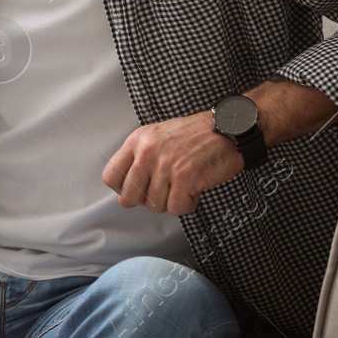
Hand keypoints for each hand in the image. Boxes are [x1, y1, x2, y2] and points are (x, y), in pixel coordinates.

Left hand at [101, 111, 243, 215]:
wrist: (227, 129)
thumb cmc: (195, 135)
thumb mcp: (157, 137)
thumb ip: (139, 159)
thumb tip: (125, 194)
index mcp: (137, 141)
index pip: (111, 176)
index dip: (123, 189)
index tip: (137, 189)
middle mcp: (147, 152)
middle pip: (129, 197)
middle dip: (147, 200)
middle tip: (164, 191)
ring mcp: (165, 165)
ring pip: (154, 205)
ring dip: (171, 201)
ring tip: (183, 185)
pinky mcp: (184, 177)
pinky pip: (176, 208)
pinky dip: (187, 204)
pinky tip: (194, 190)